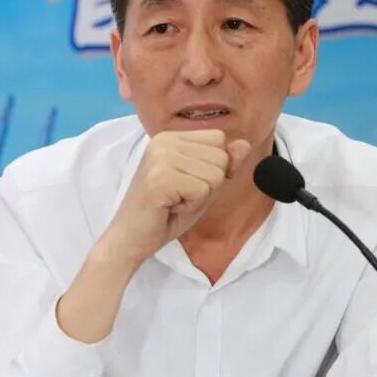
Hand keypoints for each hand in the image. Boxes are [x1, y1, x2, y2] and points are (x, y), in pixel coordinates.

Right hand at [101, 130, 251, 265]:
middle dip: (208, 185)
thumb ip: (224, 165)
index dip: (213, 168)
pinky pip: (203, 190)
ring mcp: (161, 157)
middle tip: (179, 196)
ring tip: (174, 202)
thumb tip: (245, 144)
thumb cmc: (165, 215)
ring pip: (215, 174)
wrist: (131, 239)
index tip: (186, 184)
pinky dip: (192, 206)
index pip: (219, 139)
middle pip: (220, 157)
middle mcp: (164, 140)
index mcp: (171, 136)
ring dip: (200, 197)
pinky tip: (170, 208)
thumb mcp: (202, 187)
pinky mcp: (160, 177)